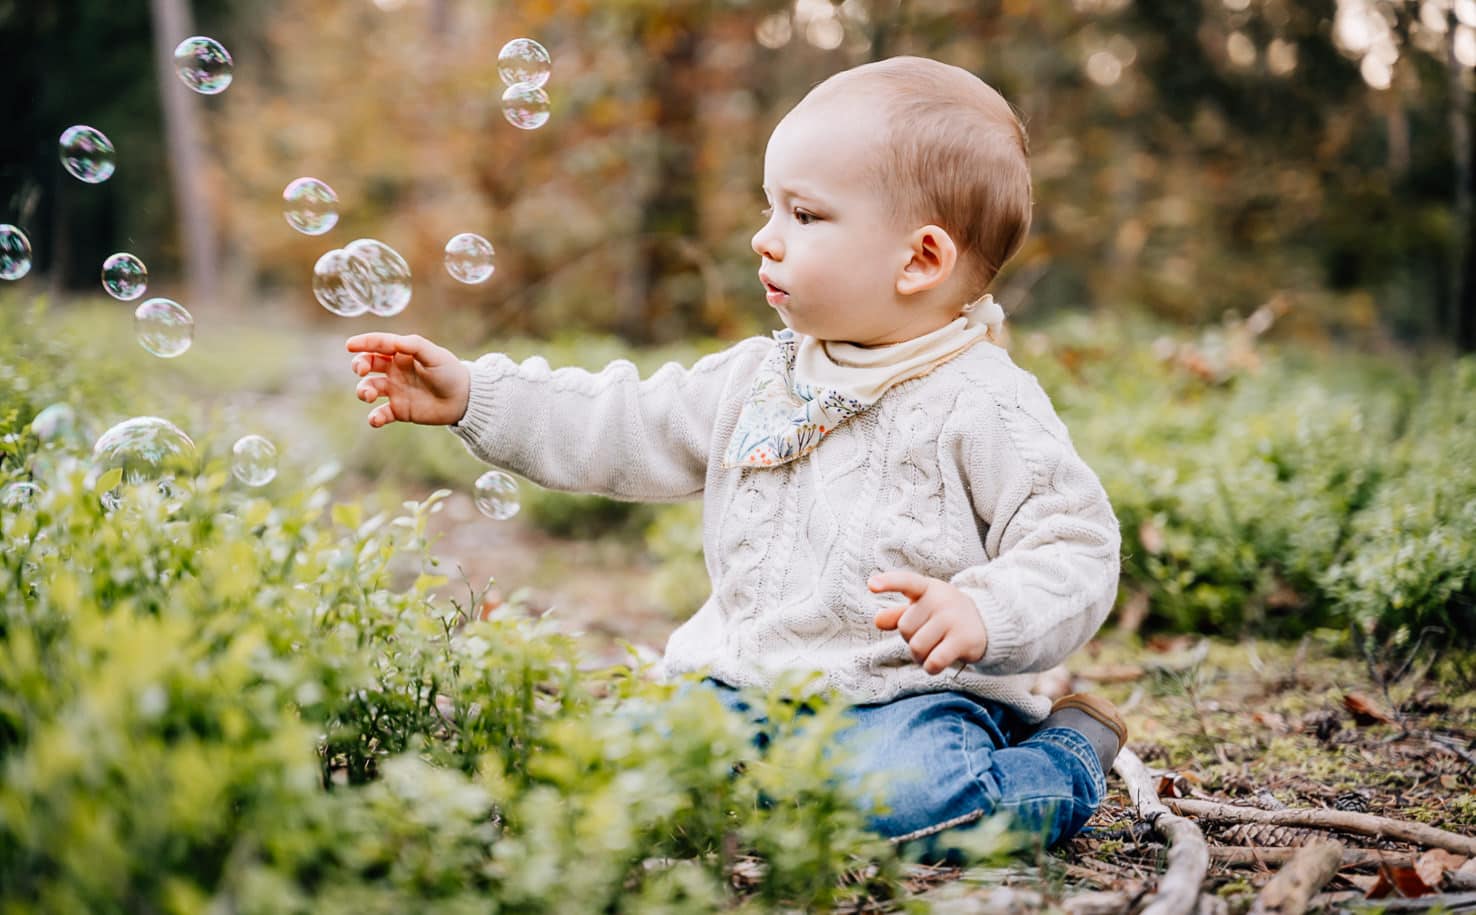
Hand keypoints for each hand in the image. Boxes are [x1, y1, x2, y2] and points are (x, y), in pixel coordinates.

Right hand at [346, 333, 470, 427]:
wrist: (464, 399)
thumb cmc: (450, 372)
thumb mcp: (434, 355)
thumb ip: (414, 345)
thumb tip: (392, 342)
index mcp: (402, 353)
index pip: (379, 345)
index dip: (363, 343)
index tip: (349, 345)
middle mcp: (395, 370)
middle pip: (368, 364)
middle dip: (359, 365)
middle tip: (361, 370)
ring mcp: (395, 390)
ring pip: (369, 388)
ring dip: (363, 391)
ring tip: (369, 395)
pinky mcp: (399, 410)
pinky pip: (380, 414)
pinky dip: (374, 418)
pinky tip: (376, 419)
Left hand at [870, 570, 987, 674]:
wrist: (986, 623)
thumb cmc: (945, 615)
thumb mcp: (923, 609)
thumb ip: (898, 614)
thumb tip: (877, 621)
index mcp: (928, 588)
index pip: (906, 582)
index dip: (888, 583)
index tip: (871, 585)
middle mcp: (940, 600)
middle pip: (905, 628)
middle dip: (911, 639)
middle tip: (927, 637)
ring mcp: (952, 619)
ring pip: (917, 647)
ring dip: (919, 657)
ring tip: (931, 651)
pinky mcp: (963, 640)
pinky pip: (934, 661)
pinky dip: (930, 668)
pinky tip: (935, 665)